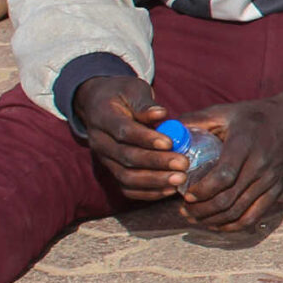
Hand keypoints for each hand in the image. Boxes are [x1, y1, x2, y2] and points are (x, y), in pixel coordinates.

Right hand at [75, 73, 187, 201]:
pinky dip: (147, 192)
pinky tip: (169, 190)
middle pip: (127, 156)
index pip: (124, 131)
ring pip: (126, 176)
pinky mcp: (112, 170)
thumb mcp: (133, 90)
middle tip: (183, 164)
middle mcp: (100, 142)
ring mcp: (105, 159)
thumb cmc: (122, 94)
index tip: (170, 143)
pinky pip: (127, 188)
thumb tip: (161, 114)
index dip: (146, 139)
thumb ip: (145, 103)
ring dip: (154, 181)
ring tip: (180, 180)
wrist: (99, 104)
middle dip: (156, 162)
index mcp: (103, 117)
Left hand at [173, 87, 282, 230]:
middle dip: (201, 209)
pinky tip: (217, 224)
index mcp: (245, 145)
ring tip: (194, 216)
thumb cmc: (254, 115)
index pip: (223, 176)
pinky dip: (233, 226)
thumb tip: (165, 130)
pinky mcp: (277, 190)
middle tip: (184, 208)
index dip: (202, 191)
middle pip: (228, 199)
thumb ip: (195, 120)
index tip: (185, 194)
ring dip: (213, 219)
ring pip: (238, 211)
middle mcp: (260, 165)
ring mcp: (270, 180)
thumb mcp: (225, 112)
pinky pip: (254, 216)